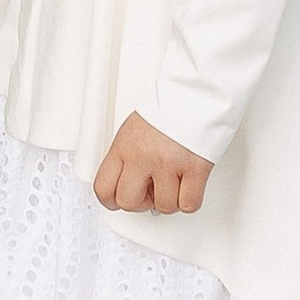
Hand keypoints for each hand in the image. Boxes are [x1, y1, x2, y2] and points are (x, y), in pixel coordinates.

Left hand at [93, 108, 211, 214]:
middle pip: (129, 203)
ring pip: (164, 207)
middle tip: (151, 190)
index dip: (113, 200)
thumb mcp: (133, 130)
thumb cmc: (167, 108)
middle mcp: (143, 155)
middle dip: (141, 202)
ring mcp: (168, 163)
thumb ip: (128, 159)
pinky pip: (188, 204)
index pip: (103, 188)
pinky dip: (190, 199)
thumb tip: (130, 186)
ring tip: (173, 180)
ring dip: (170, 199)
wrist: (196, 92)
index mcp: (124, 146)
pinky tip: (188, 184)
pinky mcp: (195, 168)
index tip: (122, 198)